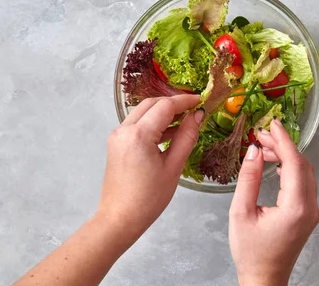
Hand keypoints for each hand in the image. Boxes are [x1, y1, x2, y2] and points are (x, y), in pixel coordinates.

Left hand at [98, 94, 202, 236]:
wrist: (119, 219)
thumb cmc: (148, 198)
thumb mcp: (173, 167)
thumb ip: (186, 137)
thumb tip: (197, 116)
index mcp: (138, 135)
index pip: (165, 106)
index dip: (184, 101)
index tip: (201, 101)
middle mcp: (124, 130)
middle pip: (152, 104)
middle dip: (173, 103)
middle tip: (194, 109)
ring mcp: (118, 135)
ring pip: (143, 112)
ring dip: (163, 112)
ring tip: (186, 120)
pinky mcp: (117, 143)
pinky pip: (137, 124)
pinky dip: (153, 123)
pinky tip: (170, 132)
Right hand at [229, 118, 318, 285]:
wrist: (264, 278)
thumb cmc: (251, 252)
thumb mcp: (241, 212)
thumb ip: (248, 179)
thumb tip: (254, 151)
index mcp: (296, 207)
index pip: (294, 163)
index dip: (283, 140)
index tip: (273, 124)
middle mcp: (310, 208)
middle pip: (302, 164)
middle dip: (283, 145)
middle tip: (262, 135)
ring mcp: (312, 212)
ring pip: (304, 172)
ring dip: (286, 156)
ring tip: (263, 148)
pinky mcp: (308, 214)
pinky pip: (303, 183)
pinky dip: (290, 168)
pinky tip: (274, 164)